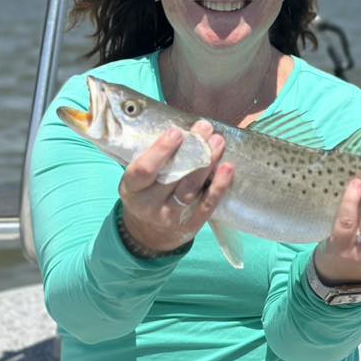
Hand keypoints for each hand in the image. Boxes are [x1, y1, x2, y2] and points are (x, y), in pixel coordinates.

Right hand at [118, 120, 233, 252]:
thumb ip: (153, 157)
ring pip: (191, 190)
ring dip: (207, 163)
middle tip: (204, 127)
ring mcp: (170, 217)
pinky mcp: (190, 225)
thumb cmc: (147, 191)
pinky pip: (207, 205)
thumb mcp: (139, 177)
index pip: (144, 171)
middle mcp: (149, 205)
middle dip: (191, 150)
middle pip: (172, 177)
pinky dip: (219, 187)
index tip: (177, 132)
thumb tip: (182, 127)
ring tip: (218, 141)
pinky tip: (227, 168)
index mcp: (133, 189)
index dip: (160, 151)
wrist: (150, 232)